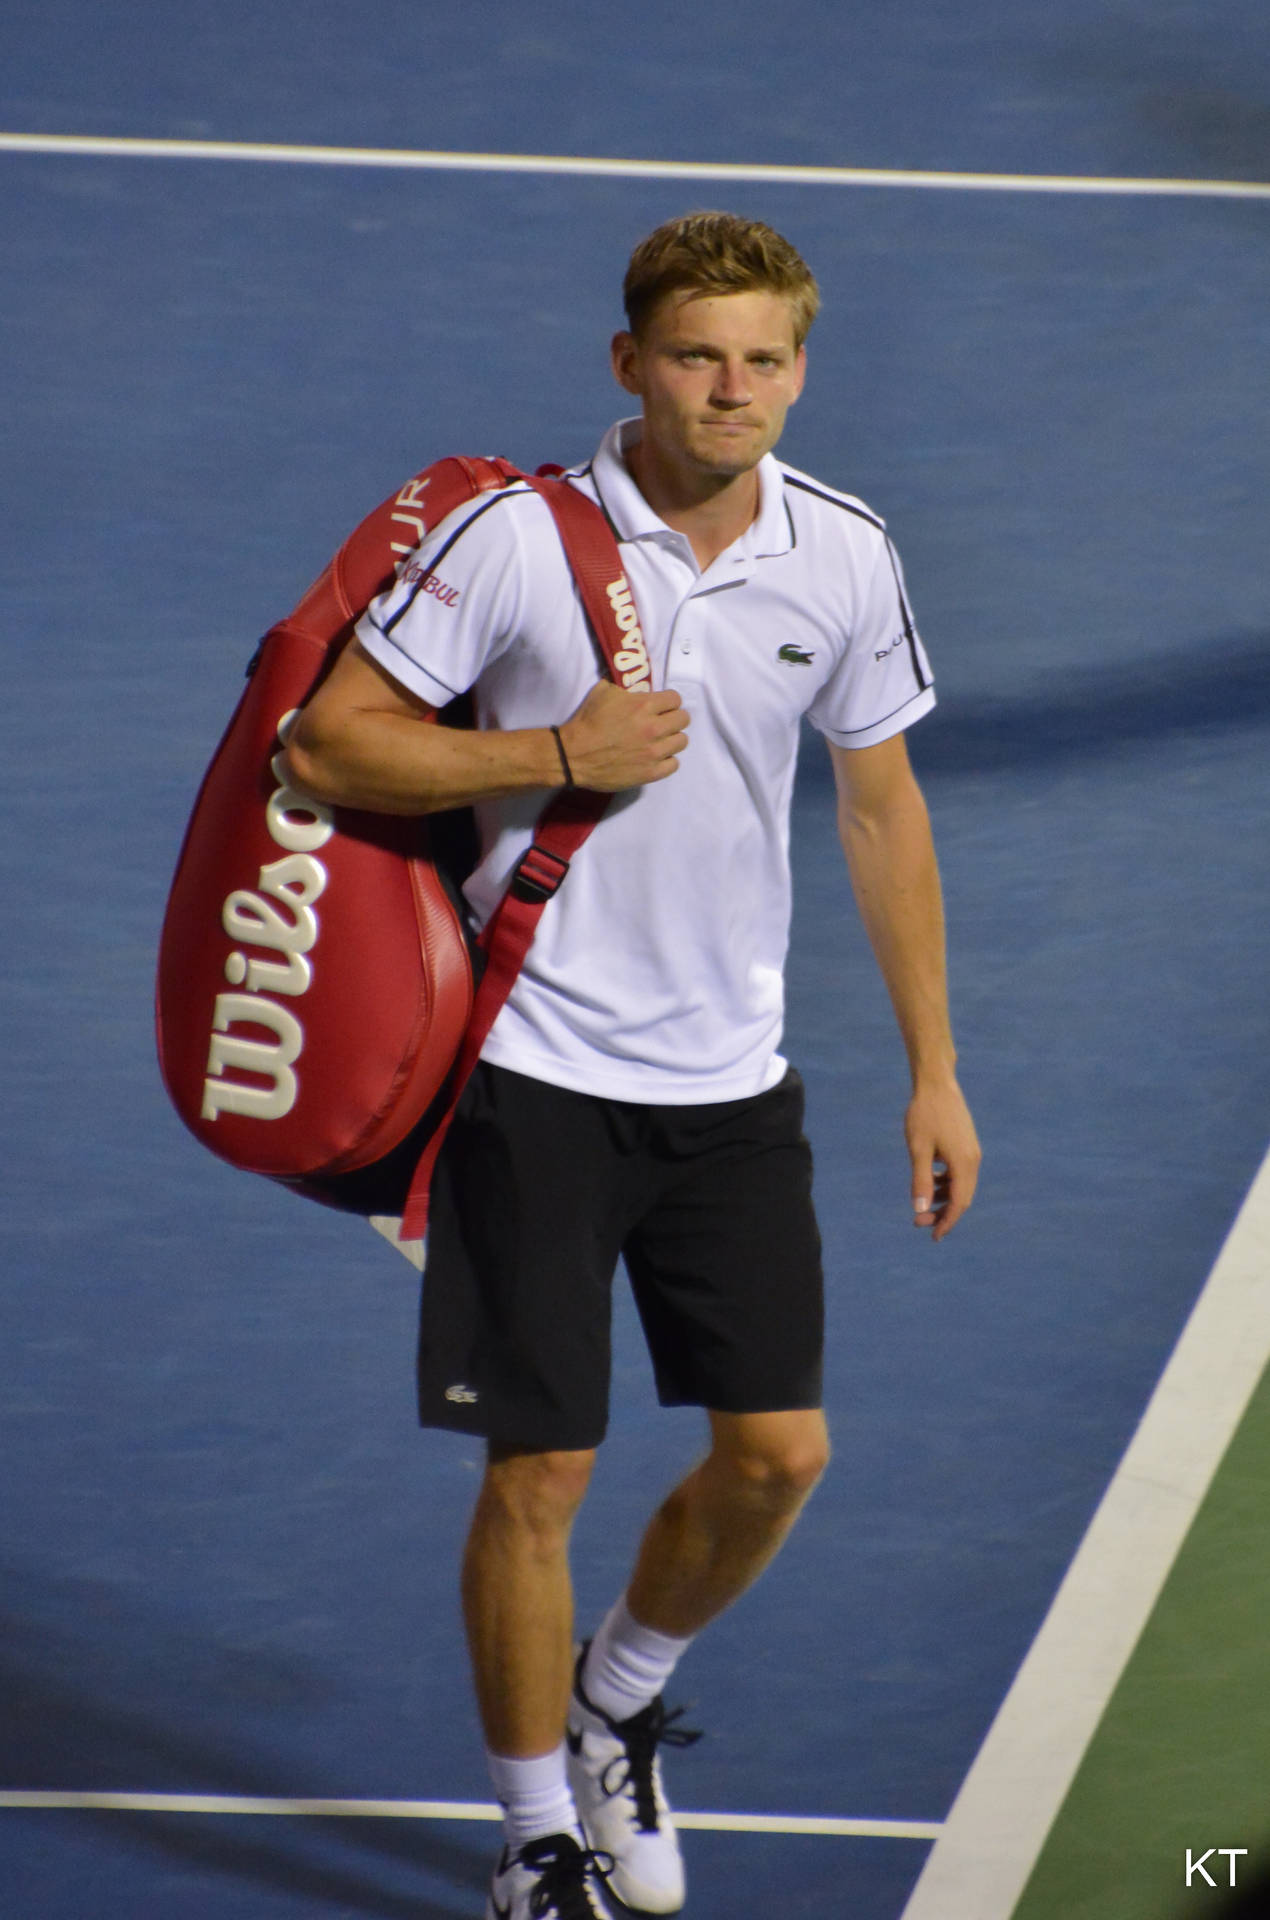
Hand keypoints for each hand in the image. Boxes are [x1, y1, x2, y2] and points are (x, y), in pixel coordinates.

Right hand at [558, 680, 689, 791]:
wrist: (573, 754)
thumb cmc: (586, 722)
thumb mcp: (603, 692)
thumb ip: (624, 688)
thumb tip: (633, 688)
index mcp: (644, 705)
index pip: (676, 699)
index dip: (669, 701)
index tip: (662, 706)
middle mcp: (653, 728)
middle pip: (683, 719)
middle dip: (674, 718)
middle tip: (663, 722)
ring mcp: (653, 752)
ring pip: (682, 741)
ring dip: (672, 739)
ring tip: (660, 740)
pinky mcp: (650, 772)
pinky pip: (674, 764)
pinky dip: (667, 760)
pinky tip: (657, 757)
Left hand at [906, 1078, 980, 1242]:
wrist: (936, 1083)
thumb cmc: (924, 1114)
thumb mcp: (918, 1150)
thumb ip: (920, 1181)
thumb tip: (920, 1211)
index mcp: (964, 1163)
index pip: (959, 1203)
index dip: (947, 1222)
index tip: (933, 1237)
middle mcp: (973, 1159)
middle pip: (962, 1197)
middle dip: (942, 1214)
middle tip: (918, 1223)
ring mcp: (972, 1151)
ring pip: (960, 1185)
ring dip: (942, 1198)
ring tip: (921, 1204)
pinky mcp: (966, 1144)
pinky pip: (959, 1172)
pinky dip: (946, 1182)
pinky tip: (929, 1180)